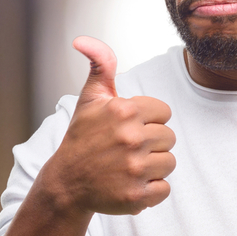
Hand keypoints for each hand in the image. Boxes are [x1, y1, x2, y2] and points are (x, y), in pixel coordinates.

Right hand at [41, 36, 175, 215]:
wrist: (66, 183)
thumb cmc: (83, 138)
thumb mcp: (90, 99)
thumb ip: (100, 66)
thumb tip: (82, 39)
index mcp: (123, 111)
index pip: (164, 112)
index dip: (148, 120)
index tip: (128, 128)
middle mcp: (130, 138)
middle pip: (169, 137)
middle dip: (151, 143)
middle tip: (126, 149)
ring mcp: (134, 169)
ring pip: (169, 163)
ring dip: (153, 167)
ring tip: (128, 166)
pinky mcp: (136, 196)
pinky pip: (165, 189)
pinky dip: (151, 190)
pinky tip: (129, 184)